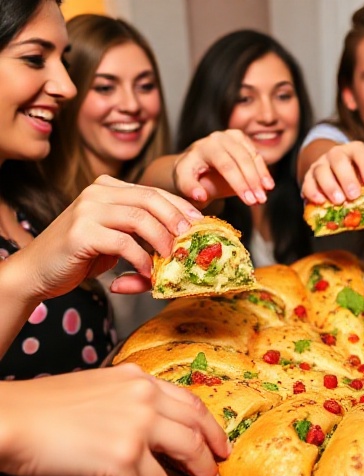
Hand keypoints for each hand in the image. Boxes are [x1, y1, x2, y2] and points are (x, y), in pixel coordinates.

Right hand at [0, 364, 229, 475]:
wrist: (11, 419)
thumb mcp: (99, 389)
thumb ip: (130, 402)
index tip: (220, 447)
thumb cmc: (44, 408)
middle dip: (208, 463)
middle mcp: (145, 400)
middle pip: (196, 435)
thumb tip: (151, 434)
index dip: (212, 429)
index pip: (192, 404)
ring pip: (178, 466)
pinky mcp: (121, 457)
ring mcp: (136, 427)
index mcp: (140, 380)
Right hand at [10, 175, 202, 301]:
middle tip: (191, 241)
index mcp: (108, 188)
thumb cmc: (81, 257)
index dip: (181, 207)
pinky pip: (124, 243)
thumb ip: (143, 235)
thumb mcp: (117, 240)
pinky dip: (142, 260)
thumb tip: (184, 243)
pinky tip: (149, 274)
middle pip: (151, 199)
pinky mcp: (82, 232)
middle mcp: (97, 192)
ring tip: (172, 260)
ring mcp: (88, 209)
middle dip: (177, 220)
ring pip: (140, 218)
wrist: (37, 271)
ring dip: (162, 241)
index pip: (154, 191)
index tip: (201, 224)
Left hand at [172, 129, 273, 205]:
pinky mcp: (241, 138)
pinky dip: (263, 171)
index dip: (239, 183)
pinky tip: (268, 186)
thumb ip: (190, 188)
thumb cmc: (190, 176)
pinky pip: (256, 155)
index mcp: (204, 147)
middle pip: (241, 160)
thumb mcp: (183, 183)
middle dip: (253, 182)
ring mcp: (231, 136)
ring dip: (261, 177)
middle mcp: (218, 138)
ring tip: (264, 196)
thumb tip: (201, 195)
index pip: (226, 165)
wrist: (194, 164)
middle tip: (260, 200)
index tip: (248, 201)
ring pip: (252, 156)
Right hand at [301, 141, 363, 204]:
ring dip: (329, 186)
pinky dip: (312, 192)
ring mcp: (320, 164)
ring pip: (321, 170)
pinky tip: (320, 201)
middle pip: (338, 160)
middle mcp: (335, 154)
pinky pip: (307, 182)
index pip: (360, 152)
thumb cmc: (358, 175)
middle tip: (354, 195)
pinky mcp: (309, 176)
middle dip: (346, 178)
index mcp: (354, 150)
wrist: (336, 171)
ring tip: (338, 201)